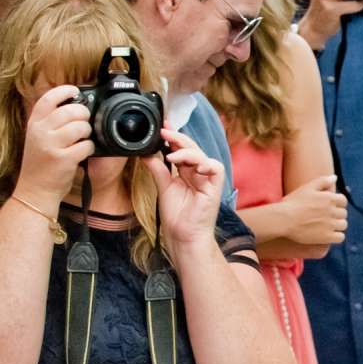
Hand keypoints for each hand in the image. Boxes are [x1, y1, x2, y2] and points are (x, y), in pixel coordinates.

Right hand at [16, 84, 92, 207]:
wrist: (35, 190)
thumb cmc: (41, 163)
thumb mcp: (38, 137)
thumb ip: (51, 121)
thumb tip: (75, 104)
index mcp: (34, 124)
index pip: (48, 99)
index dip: (64, 91)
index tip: (75, 90)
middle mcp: (40, 132)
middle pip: (70, 111)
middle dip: (84, 114)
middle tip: (85, 120)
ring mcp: (51, 146)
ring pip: (81, 127)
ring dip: (88, 132)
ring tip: (83, 138)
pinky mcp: (63, 159)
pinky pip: (87, 145)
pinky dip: (89, 148)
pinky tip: (83, 152)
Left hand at [150, 129, 223, 252]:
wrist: (183, 236)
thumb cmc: (176, 216)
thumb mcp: (163, 187)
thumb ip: (157, 169)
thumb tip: (145, 154)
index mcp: (186, 172)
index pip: (182, 149)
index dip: (174, 136)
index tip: (163, 127)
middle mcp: (198, 173)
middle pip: (192, 148)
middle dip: (178, 138)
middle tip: (164, 132)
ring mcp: (207, 179)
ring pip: (202, 155)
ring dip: (187, 152)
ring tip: (172, 156)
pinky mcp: (214, 188)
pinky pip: (216, 169)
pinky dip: (206, 164)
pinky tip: (194, 166)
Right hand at [286, 172, 347, 250]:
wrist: (283, 219)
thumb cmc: (293, 203)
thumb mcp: (307, 188)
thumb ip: (323, 181)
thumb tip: (335, 177)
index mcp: (329, 198)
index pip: (343, 201)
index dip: (337, 204)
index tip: (329, 207)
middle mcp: (332, 211)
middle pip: (343, 213)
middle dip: (337, 215)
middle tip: (326, 217)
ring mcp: (330, 224)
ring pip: (343, 225)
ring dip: (337, 225)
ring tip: (328, 226)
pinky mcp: (326, 237)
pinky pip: (340, 237)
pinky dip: (336, 236)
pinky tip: (328, 235)